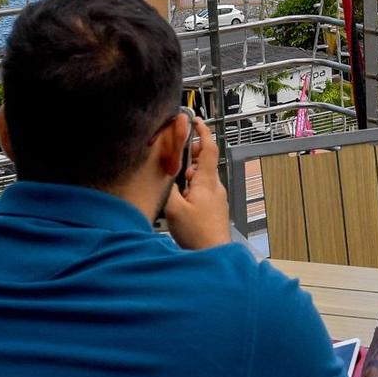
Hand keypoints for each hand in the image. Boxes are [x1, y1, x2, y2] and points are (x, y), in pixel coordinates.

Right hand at [161, 117, 231, 250]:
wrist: (213, 255)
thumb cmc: (198, 235)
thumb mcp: (173, 209)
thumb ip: (166, 188)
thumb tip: (160, 172)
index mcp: (207, 182)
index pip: (209, 148)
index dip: (202, 132)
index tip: (195, 121)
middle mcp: (215, 187)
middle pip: (204, 161)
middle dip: (189, 156)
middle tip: (175, 160)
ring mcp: (217, 198)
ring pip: (202, 177)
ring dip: (189, 175)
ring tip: (175, 187)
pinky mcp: (215, 208)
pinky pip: (204, 190)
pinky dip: (192, 188)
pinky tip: (181, 201)